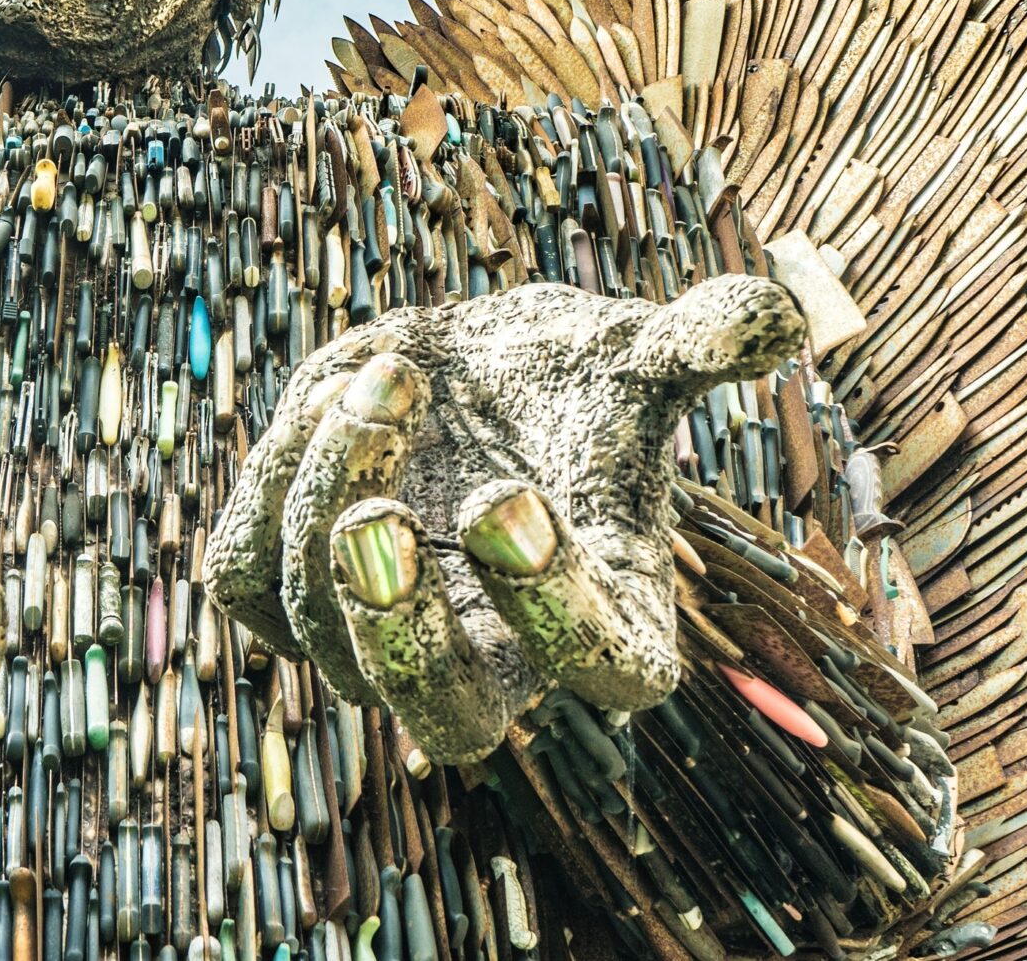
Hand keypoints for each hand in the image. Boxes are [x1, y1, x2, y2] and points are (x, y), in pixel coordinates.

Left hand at [205, 275, 802, 764]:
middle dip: (400, 630)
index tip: (509, 498)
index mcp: (609, 623)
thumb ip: (701, 341)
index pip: (600, 667)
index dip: (553, 604)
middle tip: (374, 523)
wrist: (475, 374)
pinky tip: (329, 399)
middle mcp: (494, 660)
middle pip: (444, 714)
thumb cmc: (574, 383)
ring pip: (325, 620)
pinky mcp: (289, 591)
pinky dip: (277, 486)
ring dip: (336, 491)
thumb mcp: (639, 355)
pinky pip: (248, 575)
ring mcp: (381, 638)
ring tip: (395, 375)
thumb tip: (778, 313)